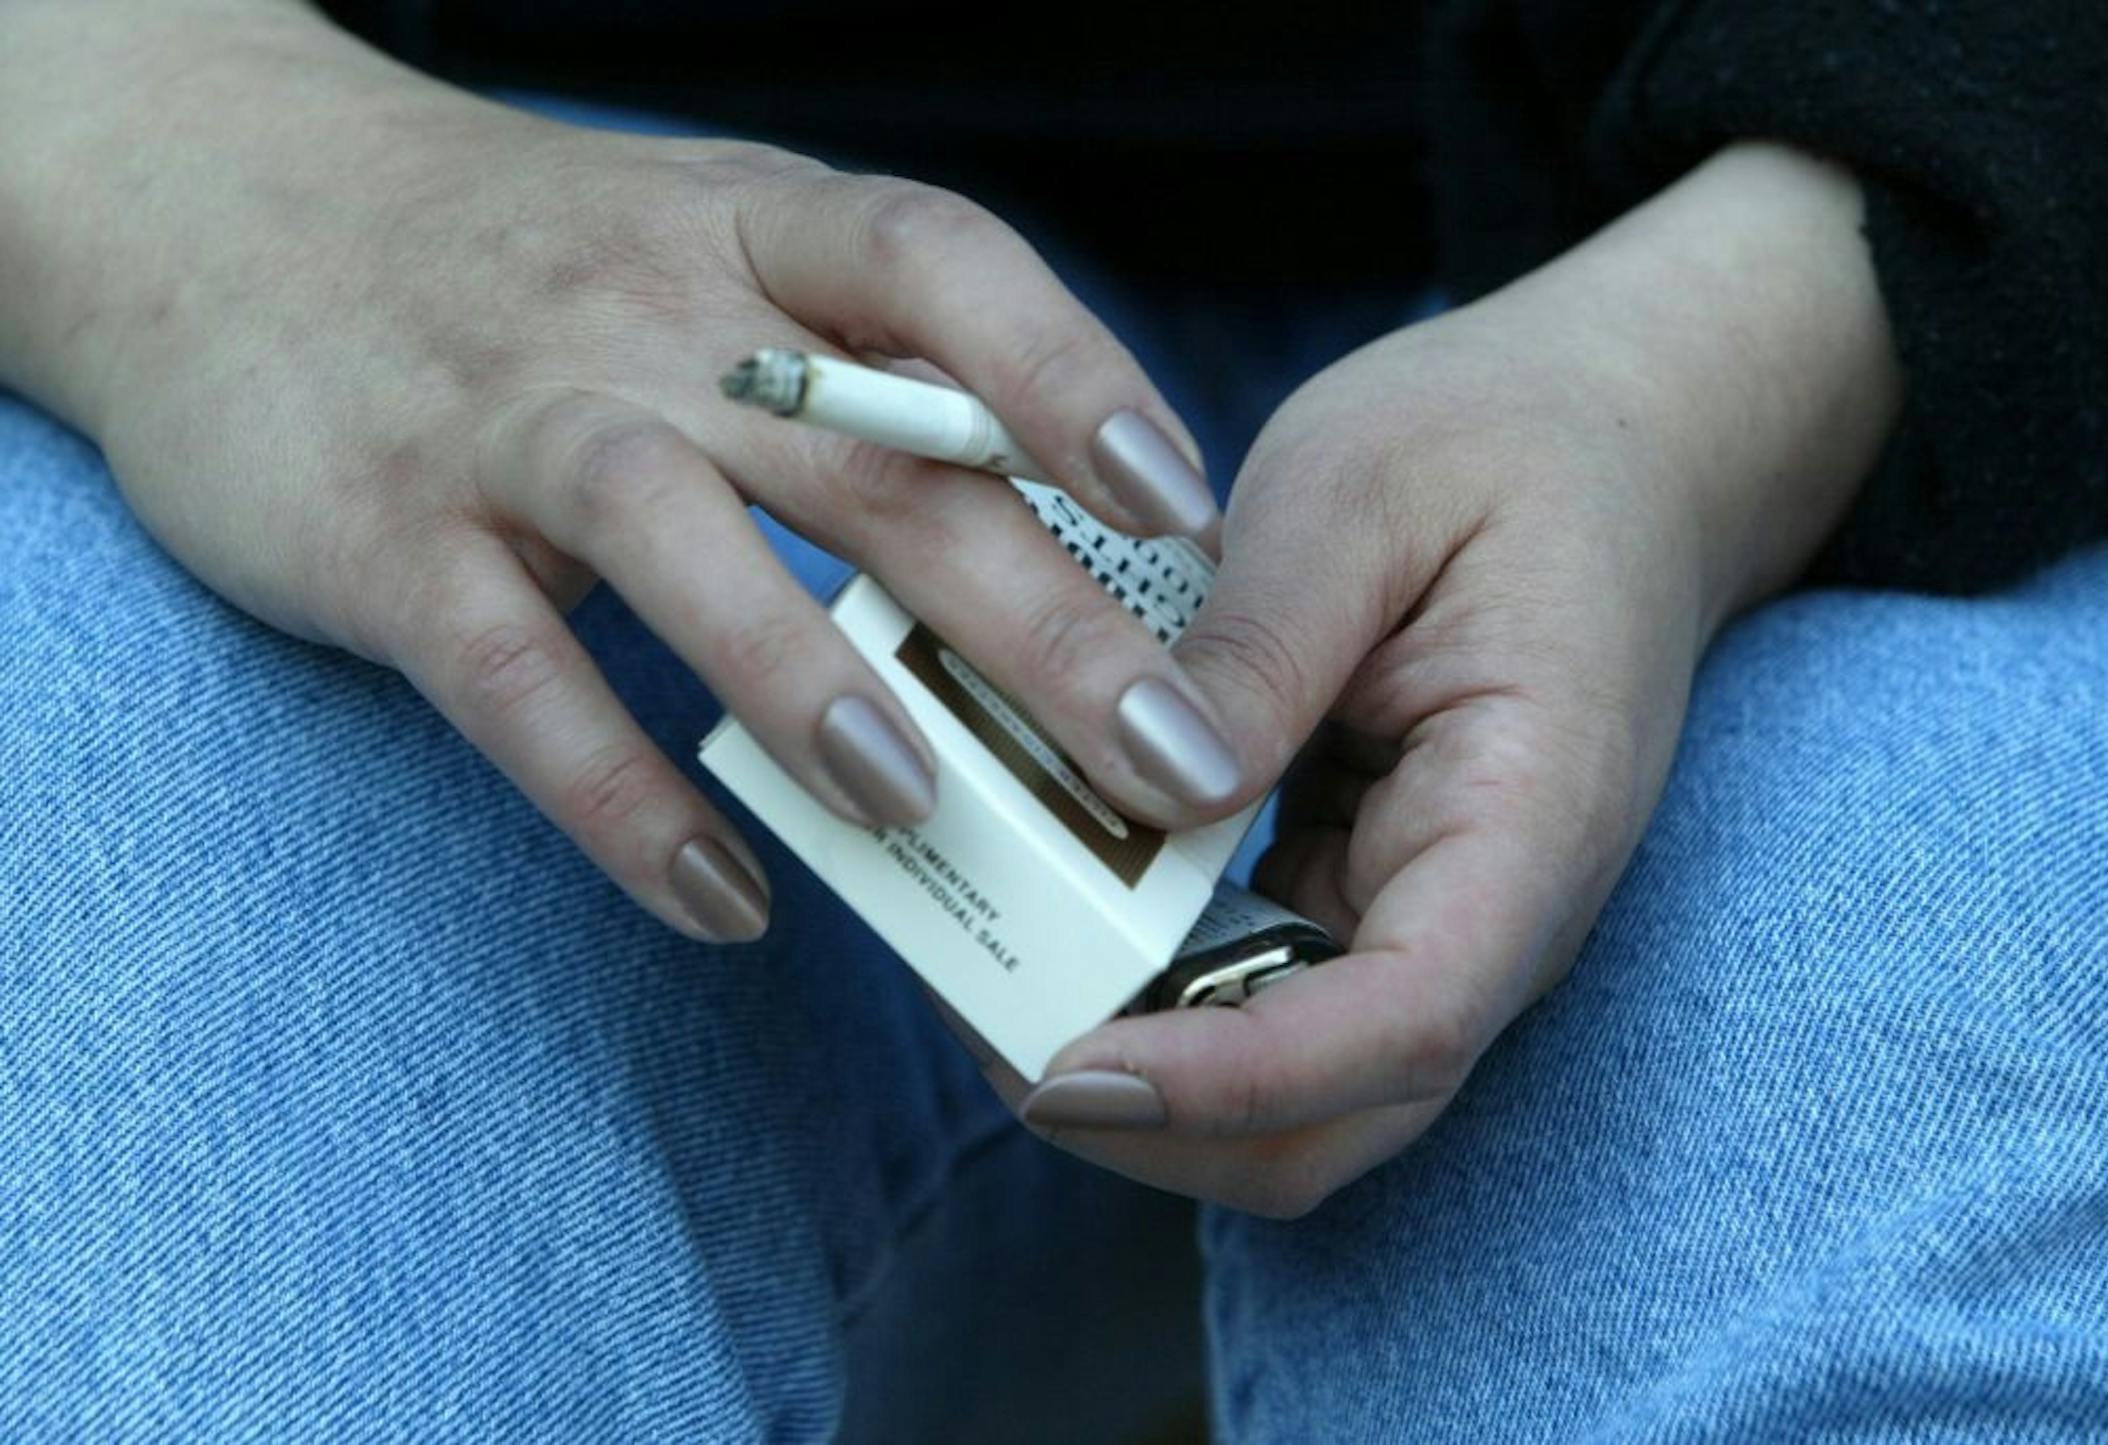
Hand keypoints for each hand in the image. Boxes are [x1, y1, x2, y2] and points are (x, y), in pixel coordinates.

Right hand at [0, 0, 1239, 941]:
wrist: (233, 207)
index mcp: (750, 236)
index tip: (1184, 512)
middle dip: (1035, 615)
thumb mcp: (707, 255)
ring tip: (924, 809)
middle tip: (1164, 757)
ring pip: (681, 539)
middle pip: (866, 458)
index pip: (938, 265)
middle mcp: (643, 314)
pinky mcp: (387, 538)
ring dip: (813, 680)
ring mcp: (509, 422)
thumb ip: (862, 375)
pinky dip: (619, 798)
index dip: (1073, 378)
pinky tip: (722, 900)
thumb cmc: (532, 263)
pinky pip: (516, 677)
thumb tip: (1068, 544)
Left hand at [988, 143, 1904, 1214]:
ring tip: (987, 975)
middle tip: (985, 1023)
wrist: (1611, 437)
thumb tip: (1150, 791)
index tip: (1068, 1069)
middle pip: (1334, 1116)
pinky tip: (1050, 909)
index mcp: (1534, 815)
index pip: (1404, 1022)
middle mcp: (1495, 912)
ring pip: (1288, 1086)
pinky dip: (1151, 985)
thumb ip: (1263, 644)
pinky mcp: (1366, 894)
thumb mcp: (1365, 491)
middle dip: (1156, 1116)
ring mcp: (1430, 918)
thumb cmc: (1507, 444)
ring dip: (1139, 1064)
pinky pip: (1257, 991)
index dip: (1232, 1079)